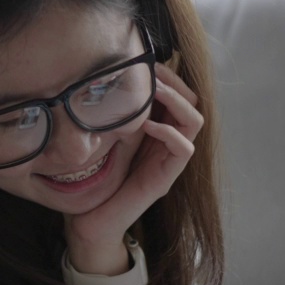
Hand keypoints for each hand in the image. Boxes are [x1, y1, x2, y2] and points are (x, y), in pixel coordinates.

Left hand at [66, 64, 203, 257]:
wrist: (90, 222)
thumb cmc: (93, 180)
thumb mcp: (104, 138)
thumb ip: (114, 115)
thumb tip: (105, 81)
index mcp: (156, 131)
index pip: (178, 95)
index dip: (168, 76)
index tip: (146, 62)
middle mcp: (168, 143)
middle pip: (192, 102)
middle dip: (174, 81)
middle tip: (150, 71)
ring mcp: (169, 161)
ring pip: (194, 121)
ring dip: (175, 101)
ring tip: (152, 91)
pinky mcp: (165, 179)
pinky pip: (184, 149)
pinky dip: (169, 132)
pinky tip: (147, 124)